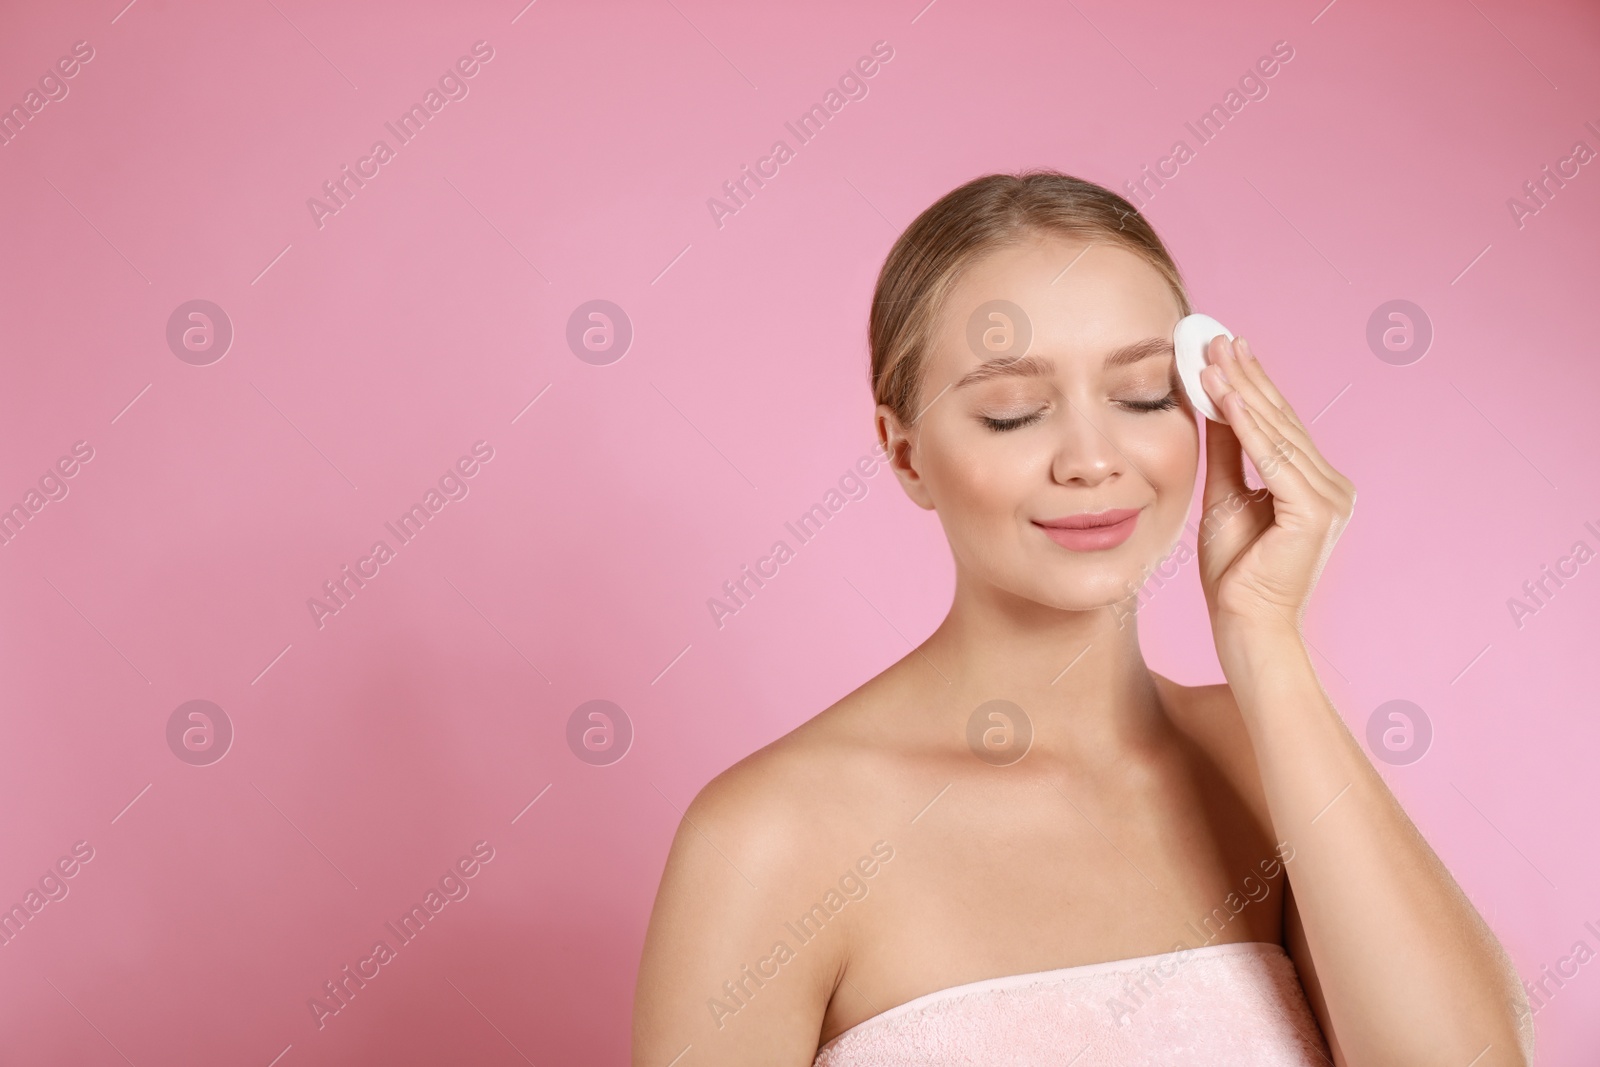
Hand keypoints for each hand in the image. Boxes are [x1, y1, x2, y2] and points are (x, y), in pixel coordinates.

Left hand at [1195, 335, 1354, 635]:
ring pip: (1276, 432)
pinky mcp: (1315, 510)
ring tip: (1211, 354)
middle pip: (1281, 420)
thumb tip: (1215, 405)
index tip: (1223, 348)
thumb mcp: (1225, 496)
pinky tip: (1221, 393)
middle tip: (1215, 335)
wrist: (1245, 625)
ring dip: (1241, 390)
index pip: (1279, 424)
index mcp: (1315, 484)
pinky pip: (1273, 456)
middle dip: (1246, 375)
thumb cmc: (1236, 573)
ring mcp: (1330, 498)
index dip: (1251, 384)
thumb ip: (1227, 452)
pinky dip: (1245, 423)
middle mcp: (1331, 486)